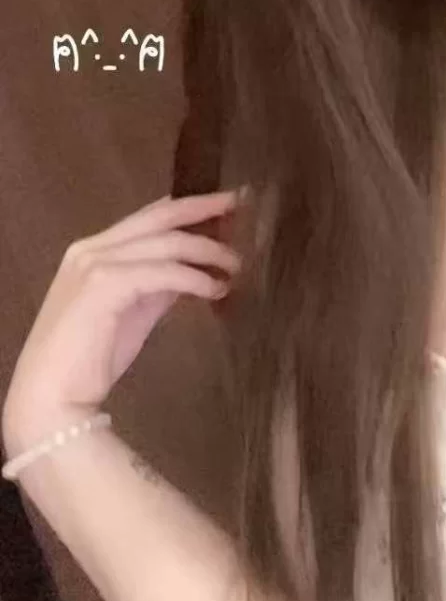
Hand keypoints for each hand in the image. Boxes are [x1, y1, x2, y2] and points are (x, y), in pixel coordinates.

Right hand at [1, 191, 243, 455]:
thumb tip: (193, 271)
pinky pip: (165, 272)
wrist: (51, 396)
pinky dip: (195, 278)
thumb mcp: (131, 311)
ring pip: (167, 242)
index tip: (224, 204)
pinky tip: (216, 288)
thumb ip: (157, 285)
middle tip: (239, 204)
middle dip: (203, 207)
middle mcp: (92, 247)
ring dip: (208, 250)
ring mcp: (96, 263)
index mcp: (93, 250)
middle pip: (160, 216)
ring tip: (237, 263)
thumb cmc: (88, 360)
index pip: (149, 216)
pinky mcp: (105, 284)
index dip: (189, 208)